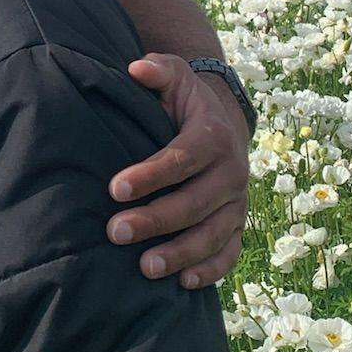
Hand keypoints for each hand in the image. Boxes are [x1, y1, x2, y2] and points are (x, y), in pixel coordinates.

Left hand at [107, 53, 250, 289]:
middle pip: (194, 203)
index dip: (150, 175)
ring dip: (181, 254)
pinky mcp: (237, 225)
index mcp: (214, 137)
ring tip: (145, 267)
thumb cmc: (186, 102)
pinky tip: (184, 283)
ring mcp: (236, 203)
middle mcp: (232, 173)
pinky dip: (211, 270)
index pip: (182, 159)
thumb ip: (157, 70)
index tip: (114, 188)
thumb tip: (136, 69)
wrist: (223, 123)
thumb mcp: (174, 77)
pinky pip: (230, 253)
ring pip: (213, 235)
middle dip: (156, 220)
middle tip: (115, 232)